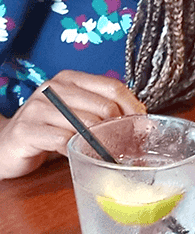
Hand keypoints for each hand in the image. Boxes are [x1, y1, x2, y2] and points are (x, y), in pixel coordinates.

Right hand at [0, 70, 144, 178]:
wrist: (6, 146)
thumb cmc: (48, 129)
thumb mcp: (76, 112)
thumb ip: (101, 110)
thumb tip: (141, 120)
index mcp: (70, 78)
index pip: (112, 87)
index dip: (133, 106)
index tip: (143, 123)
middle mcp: (53, 88)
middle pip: (103, 106)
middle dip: (121, 128)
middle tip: (129, 145)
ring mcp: (37, 108)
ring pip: (86, 125)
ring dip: (103, 142)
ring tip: (109, 153)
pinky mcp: (26, 131)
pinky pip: (64, 141)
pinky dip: (77, 151)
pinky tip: (80, 155)